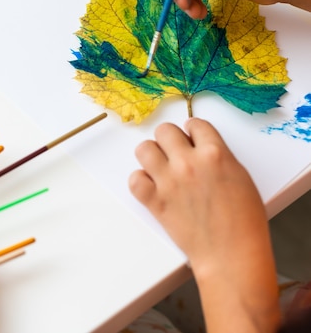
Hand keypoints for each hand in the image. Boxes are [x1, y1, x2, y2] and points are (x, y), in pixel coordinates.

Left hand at [129, 118, 279, 332]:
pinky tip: (153, 188)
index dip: (193, 131)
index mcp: (215, 154)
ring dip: (151, 156)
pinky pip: (134, 178)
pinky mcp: (154, 200)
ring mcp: (168, 181)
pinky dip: (140, 181)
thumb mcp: (240, 176)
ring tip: (161, 169)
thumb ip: (218, 156)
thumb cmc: (243, 220)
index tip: (191, 139)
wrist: (229, 253)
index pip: (194, 124)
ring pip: (144, 148)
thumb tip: (198, 146)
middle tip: (175, 154)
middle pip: (164, 130)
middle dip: (169, 140)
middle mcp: (188, 162)